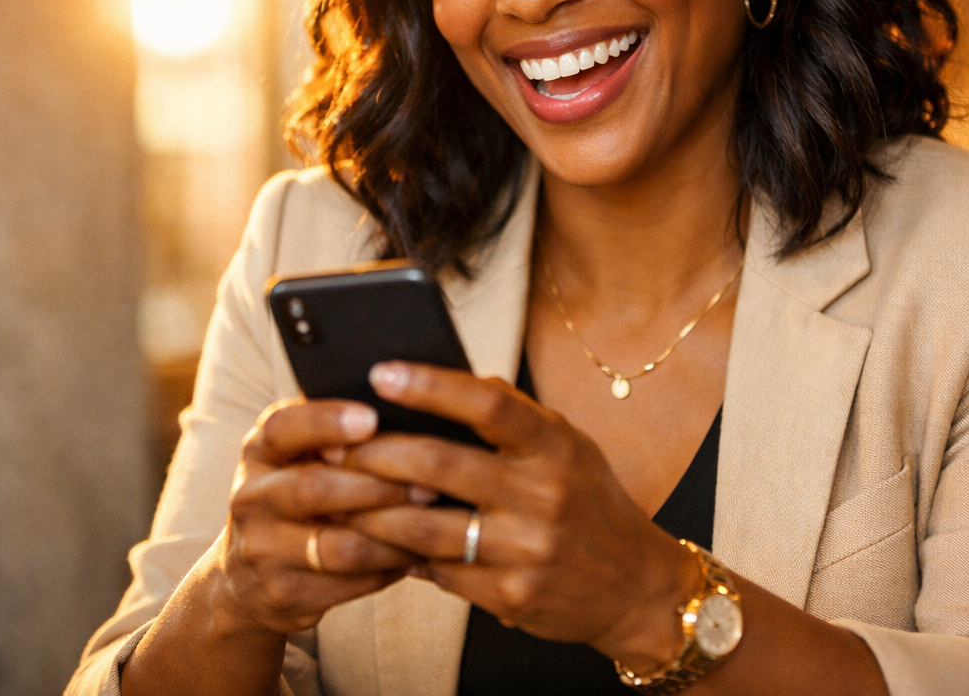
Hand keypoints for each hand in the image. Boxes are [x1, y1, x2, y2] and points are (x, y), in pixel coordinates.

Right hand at [217, 398, 432, 635]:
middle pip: (314, 489)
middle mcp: (250, 499)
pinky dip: (389, 568)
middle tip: (429, 483)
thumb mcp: (298, 456)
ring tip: (433, 522)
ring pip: (340, 546)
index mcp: (259, 452)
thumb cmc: (297, 495)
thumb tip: (408, 398)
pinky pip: (350, 583)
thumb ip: (335, 432)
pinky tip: (416, 555)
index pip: (283, 428)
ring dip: (394, 535)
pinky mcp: (283, 594)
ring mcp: (262, 551)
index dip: (327, 421)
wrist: (246, 577)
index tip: (372, 417)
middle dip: (378, 486)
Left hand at [343, 363, 701, 671]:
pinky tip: (379, 543)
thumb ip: (515, 416)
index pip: (488, 404)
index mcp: (556, 447)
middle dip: (374, 454)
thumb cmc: (590, 503)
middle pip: (439, 465)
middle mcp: (544, 496)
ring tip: (337, 497)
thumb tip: (446, 377)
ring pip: (423, 527)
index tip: (381, 372)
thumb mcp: (568, 446)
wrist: (636, 587)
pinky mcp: (511, 595)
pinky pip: (438, 572)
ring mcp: (527, 550)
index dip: (430, 385)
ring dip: (370, 513)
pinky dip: (402, 556)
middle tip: (332, 444)